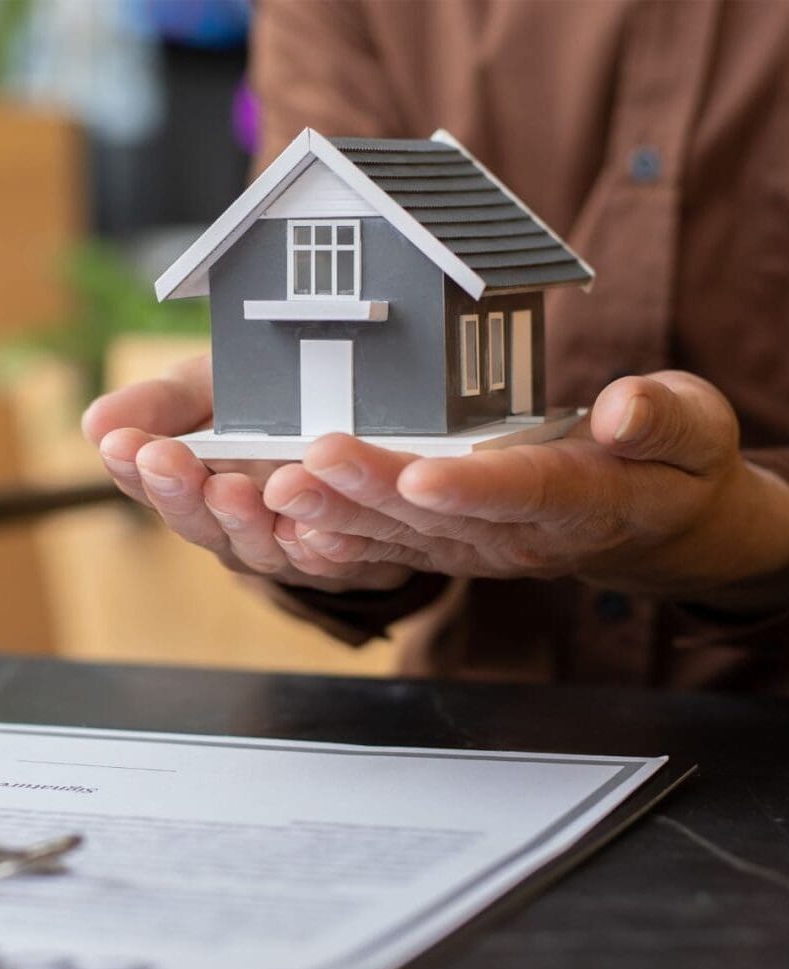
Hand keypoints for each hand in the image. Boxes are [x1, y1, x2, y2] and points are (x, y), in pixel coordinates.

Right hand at [81, 355, 411, 592]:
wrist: (352, 421)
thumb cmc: (262, 406)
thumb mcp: (208, 390)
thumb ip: (160, 405)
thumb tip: (94, 423)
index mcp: (191, 487)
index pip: (150, 484)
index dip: (133, 467)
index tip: (120, 443)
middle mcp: (229, 528)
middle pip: (198, 521)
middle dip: (179, 491)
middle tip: (164, 459)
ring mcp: (282, 548)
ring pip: (258, 546)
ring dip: (241, 519)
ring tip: (230, 487)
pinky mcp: (338, 559)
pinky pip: (330, 560)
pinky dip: (319, 547)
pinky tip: (312, 526)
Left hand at [263, 371, 788, 610]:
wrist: (650, 519)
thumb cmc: (669, 464)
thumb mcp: (695, 432)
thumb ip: (664, 422)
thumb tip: (623, 412)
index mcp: (585, 501)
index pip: (526, 494)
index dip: (474, 487)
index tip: (420, 475)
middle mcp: (521, 535)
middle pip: (441, 518)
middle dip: (372, 490)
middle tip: (308, 464)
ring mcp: (481, 547)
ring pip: (403, 537)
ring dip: (339, 514)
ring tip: (280, 490)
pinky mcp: (453, 546)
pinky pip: (394, 550)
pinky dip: (346, 542)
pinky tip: (296, 530)